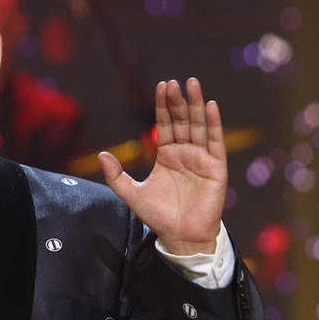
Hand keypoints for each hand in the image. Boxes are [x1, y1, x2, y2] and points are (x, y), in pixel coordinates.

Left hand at [98, 78, 226, 254]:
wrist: (180, 236)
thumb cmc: (159, 216)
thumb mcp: (131, 194)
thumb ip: (116, 176)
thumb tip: (102, 154)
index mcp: (167, 155)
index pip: (165, 124)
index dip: (163, 106)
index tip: (161, 86)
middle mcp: (185, 153)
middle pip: (181, 121)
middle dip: (177, 101)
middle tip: (173, 82)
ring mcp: (201, 158)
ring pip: (198, 126)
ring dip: (196, 105)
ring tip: (192, 83)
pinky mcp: (216, 168)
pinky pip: (215, 142)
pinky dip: (213, 124)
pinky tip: (210, 106)